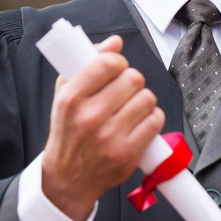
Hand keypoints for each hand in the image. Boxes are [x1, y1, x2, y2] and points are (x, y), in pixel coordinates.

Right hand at [41, 35, 164, 220]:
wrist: (68, 177)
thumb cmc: (68, 132)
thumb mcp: (65, 95)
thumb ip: (87, 65)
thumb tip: (115, 42)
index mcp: (71, 99)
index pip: (108, 63)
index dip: (118, 62)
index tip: (117, 69)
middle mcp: (90, 117)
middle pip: (133, 79)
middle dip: (132, 81)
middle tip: (125, 90)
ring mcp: (110, 137)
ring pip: (147, 98)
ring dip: (143, 100)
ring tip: (131, 108)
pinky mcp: (127, 154)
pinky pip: (155, 121)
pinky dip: (152, 119)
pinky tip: (139, 122)